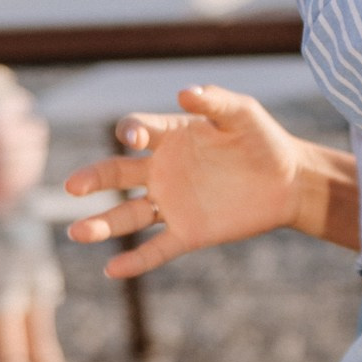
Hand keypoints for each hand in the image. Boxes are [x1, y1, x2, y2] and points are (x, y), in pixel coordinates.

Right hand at [66, 86, 332, 276]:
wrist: (289, 181)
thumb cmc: (263, 140)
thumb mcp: (243, 114)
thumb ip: (215, 101)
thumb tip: (184, 91)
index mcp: (171, 136)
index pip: (137, 129)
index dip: (131, 130)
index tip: (133, 137)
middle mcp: (162, 170)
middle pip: (118, 174)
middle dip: (95, 178)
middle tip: (72, 186)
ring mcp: (172, 203)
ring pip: (128, 215)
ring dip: (102, 224)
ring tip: (76, 233)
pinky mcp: (188, 233)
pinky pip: (156, 248)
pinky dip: (136, 260)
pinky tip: (113, 270)